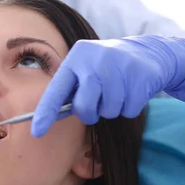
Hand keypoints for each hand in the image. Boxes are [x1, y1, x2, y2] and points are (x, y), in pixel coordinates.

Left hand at [31, 35, 184, 136]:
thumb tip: (52, 116)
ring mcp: (119, 67)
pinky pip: (129, 110)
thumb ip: (71, 89)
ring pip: (108, 112)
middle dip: (90, 114)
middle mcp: (95, 60)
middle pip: (84, 107)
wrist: (149, 52)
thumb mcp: (86, 69)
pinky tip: (132, 91)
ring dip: (113, 110)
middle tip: (98, 104)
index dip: (45, 112)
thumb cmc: (107, 68)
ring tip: (118, 91)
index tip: (36, 132)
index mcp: (76, 57)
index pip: (56, 90)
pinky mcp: (140, 77)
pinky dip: (130, 108)